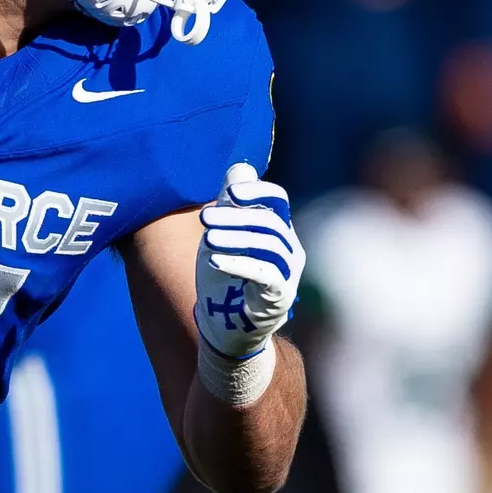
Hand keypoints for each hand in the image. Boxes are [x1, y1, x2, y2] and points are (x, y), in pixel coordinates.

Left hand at [194, 163, 304, 360]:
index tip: (230, 193)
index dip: (257, 192)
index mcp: (276, 228)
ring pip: (269, 246)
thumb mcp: (223, 234)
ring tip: (206, 239)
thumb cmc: (225, 276)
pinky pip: (267, 274)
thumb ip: (231, 204)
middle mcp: (289, 248)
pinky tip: (215, 260)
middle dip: (235, 217)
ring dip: (235, 238)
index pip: (277, 199)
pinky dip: (240, 264)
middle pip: (269, 222)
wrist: (225, 325)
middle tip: (203, 218)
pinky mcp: (280, 295)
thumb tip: (238, 168)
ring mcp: (288, 272)